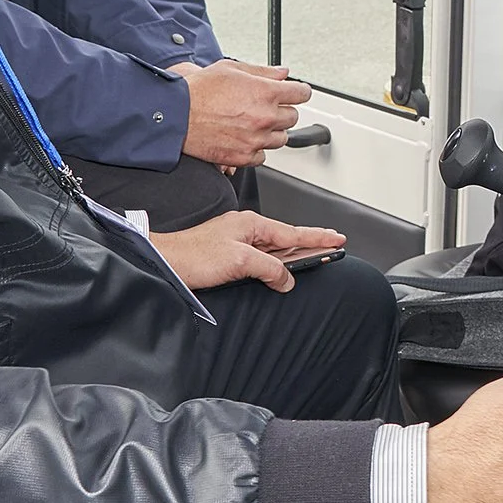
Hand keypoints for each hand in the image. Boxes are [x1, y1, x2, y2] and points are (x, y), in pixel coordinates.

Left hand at [149, 210, 343, 291]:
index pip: (293, 232)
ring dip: (292, 256)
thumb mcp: (239, 261)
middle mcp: (246, 229)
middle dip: (310, 244)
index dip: (318, 237)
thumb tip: (286, 278)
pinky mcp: (229, 253)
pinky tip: (278, 272)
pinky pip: (260, 257)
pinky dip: (274, 264)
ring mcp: (237, 240)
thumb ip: (269, 268)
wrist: (165, 262)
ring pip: (274, 249)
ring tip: (312, 261)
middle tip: (331, 248)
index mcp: (251, 224)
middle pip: (286, 239)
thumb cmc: (194, 256)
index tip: (337, 238)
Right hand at [170, 60, 310, 165]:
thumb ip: (263, 72)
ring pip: (281, 138)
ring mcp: (256, 139)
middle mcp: (265, 117)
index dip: (298, 92)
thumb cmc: (199, 91)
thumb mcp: (231, 69)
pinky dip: (256, 148)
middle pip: (293, 117)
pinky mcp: (244, 157)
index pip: (302, 94)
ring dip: (271, 131)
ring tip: (251, 123)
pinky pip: (263, 156)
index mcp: (266, 93)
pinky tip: (244, 138)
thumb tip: (283, 73)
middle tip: (264, 107)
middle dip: (282, 111)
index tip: (295, 93)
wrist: (176, 115)